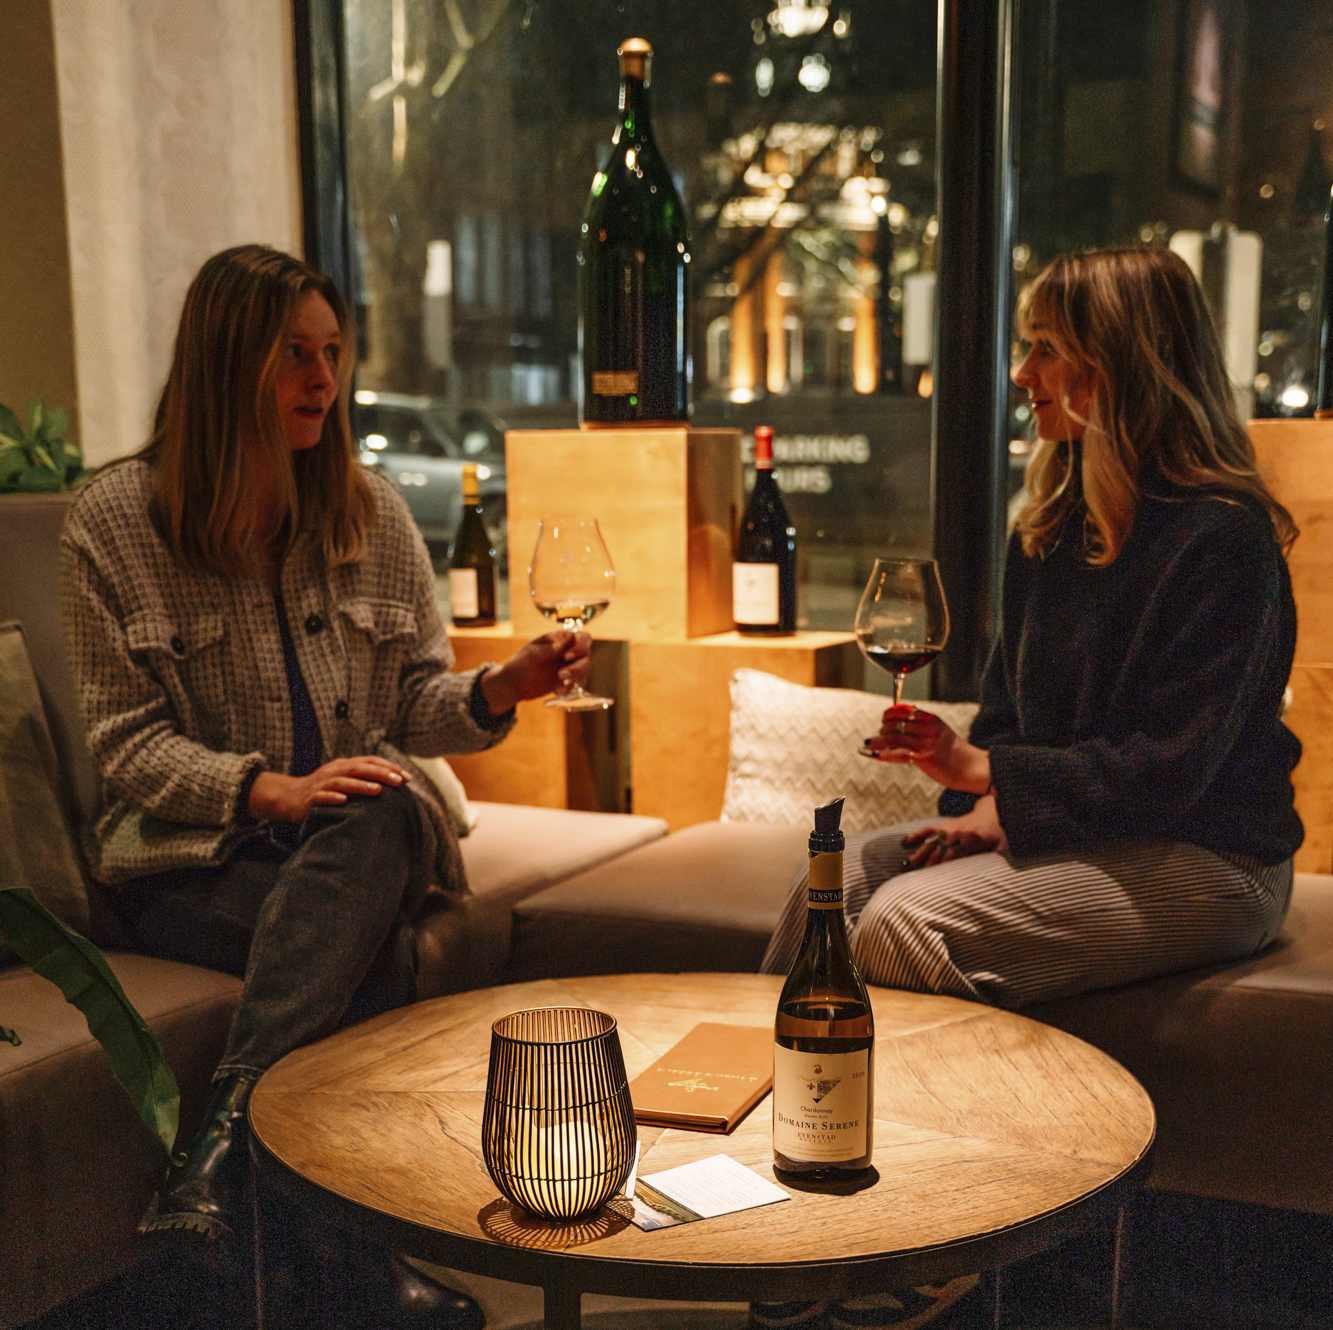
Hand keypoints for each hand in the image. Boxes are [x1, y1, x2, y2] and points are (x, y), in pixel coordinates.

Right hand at [248, 757, 410, 823]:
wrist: (290, 797)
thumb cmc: (324, 789)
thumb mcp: (345, 779)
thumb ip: (364, 778)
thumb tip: (393, 783)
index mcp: (345, 765)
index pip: (370, 761)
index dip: (389, 767)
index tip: (407, 777)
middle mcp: (335, 771)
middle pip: (359, 768)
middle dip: (380, 773)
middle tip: (399, 781)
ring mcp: (322, 783)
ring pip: (342, 781)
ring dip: (360, 785)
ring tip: (378, 790)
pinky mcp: (310, 797)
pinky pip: (321, 796)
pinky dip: (332, 797)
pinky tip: (343, 801)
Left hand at [478, 629, 591, 714]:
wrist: (513, 685)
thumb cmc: (520, 664)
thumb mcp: (533, 654)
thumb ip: (551, 648)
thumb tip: (568, 639)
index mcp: (561, 639)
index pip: (583, 638)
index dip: (581, 646)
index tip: (567, 656)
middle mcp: (568, 651)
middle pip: (587, 655)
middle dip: (578, 666)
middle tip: (561, 674)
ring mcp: (569, 666)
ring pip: (584, 670)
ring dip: (575, 677)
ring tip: (560, 682)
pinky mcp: (567, 681)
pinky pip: (577, 685)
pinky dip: (569, 688)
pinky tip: (556, 690)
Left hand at [866, 704, 990, 792]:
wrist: (973, 768)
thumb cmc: (957, 753)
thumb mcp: (943, 732)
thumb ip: (926, 726)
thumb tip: (908, 719)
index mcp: (933, 720)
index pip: (906, 710)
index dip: (891, 713)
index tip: (884, 717)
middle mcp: (928, 729)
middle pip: (897, 723)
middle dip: (883, 728)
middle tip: (878, 734)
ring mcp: (925, 744)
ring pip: (894, 737)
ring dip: (879, 740)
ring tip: (870, 743)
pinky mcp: (923, 758)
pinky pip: (898, 754)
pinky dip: (884, 754)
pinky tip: (875, 754)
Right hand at [901, 796, 1007, 869]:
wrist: (994, 811)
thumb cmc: (1000, 833)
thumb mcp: (1002, 847)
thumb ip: (996, 860)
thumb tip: (993, 876)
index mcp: (971, 840)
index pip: (953, 855)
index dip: (942, 867)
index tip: (931, 880)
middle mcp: (957, 833)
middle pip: (938, 851)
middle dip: (926, 865)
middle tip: (913, 879)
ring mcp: (949, 828)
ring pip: (930, 842)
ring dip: (917, 854)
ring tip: (904, 866)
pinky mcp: (945, 825)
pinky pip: (928, 830)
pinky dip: (916, 835)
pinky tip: (904, 842)